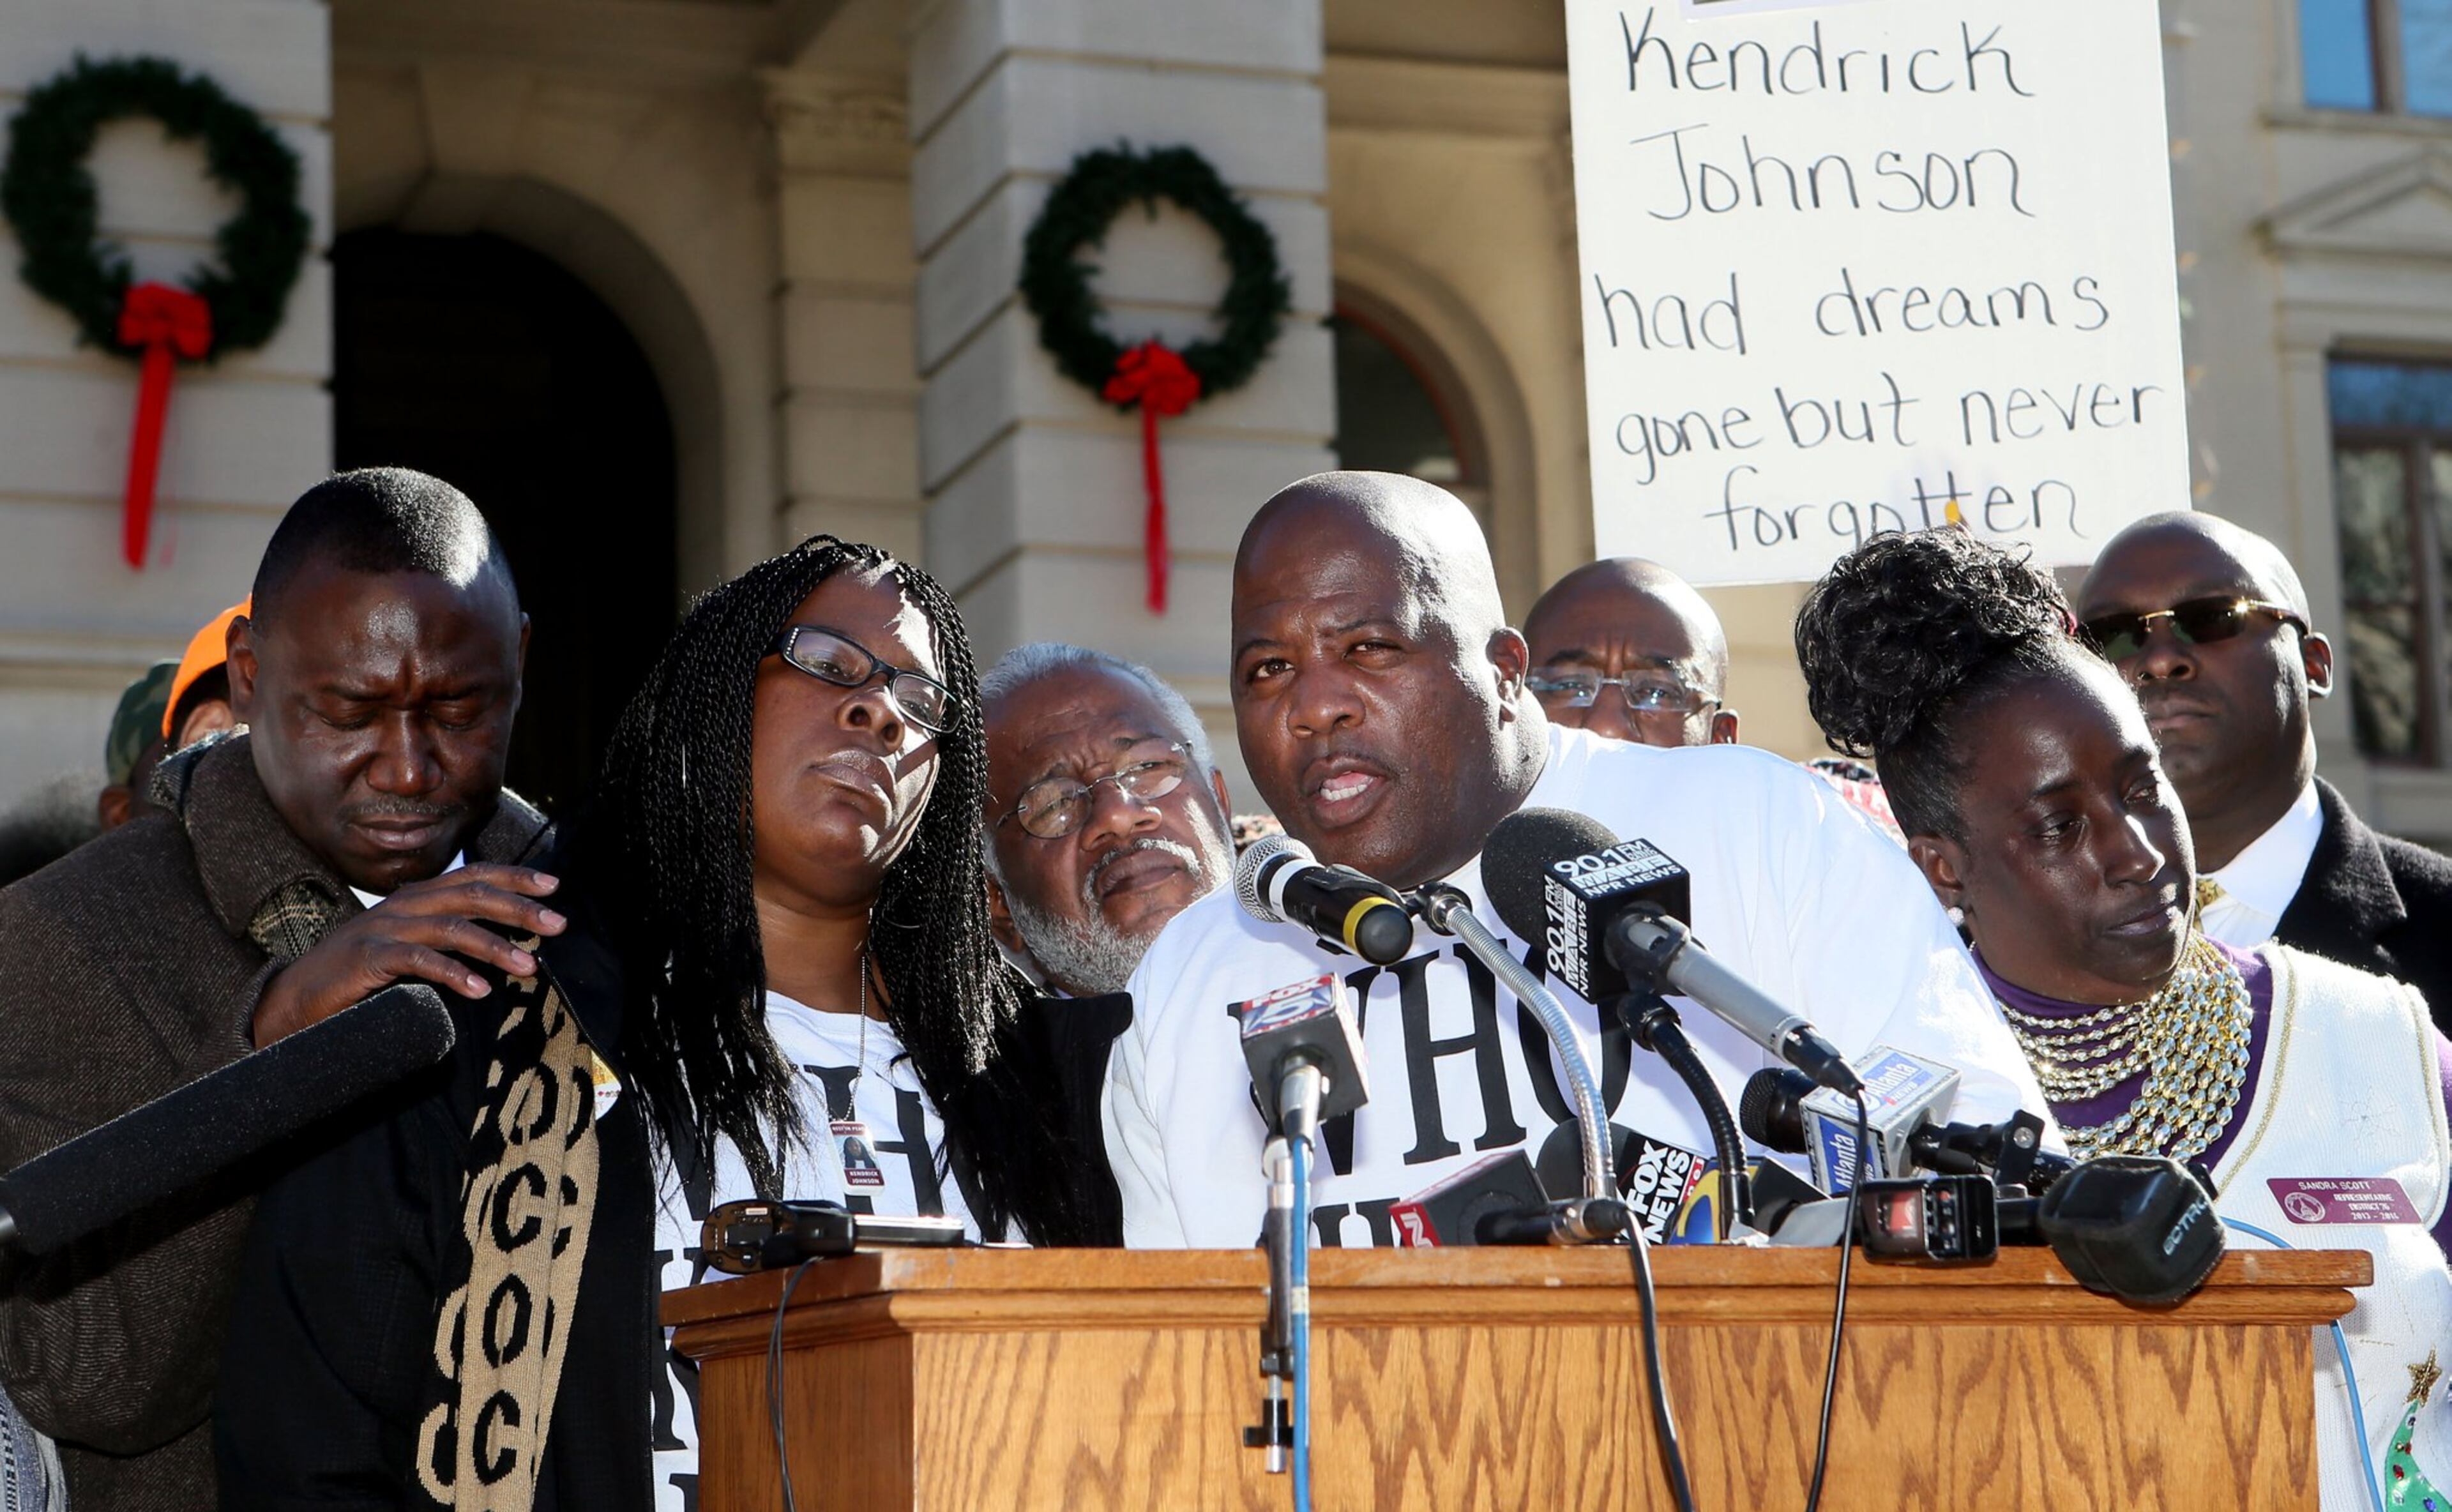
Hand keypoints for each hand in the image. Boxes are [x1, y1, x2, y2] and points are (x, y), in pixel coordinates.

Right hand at [251, 865, 566, 1045]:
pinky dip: (452, 973)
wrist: (297, 998)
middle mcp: (403, 905)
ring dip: (495, 945)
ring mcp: (384, 929)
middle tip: (558, 924)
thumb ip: (447, 938)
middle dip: (518, 907)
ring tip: (530, 966)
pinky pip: (417, 961)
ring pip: (450, 928)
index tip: (554, 885)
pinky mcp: (368, 958)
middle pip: (470, 894)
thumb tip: (505, 942)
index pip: (472, 875)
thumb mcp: (411, 948)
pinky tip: (480, 989)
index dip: (514, 876)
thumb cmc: (362, 975)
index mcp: (417, 897)